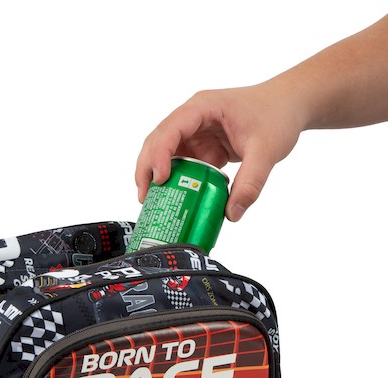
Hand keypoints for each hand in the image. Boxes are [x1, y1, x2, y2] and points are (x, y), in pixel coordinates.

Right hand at [135, 84, 304, 220]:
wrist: (290, 105)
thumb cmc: (277, 114)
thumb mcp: (267, 150)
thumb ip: (250, 183)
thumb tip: (232, 214)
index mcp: (203, 107)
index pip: (171, 128)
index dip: (160, 154)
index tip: (161, 179)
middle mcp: (192, 118)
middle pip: (157, 141)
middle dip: (147, 169)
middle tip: (145, 197)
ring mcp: (194, 132)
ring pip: (163, 153)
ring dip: (155, 176)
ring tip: (151, 201)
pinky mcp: (200, 146)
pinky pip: (180, 164)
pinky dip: (174, 181)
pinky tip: (171, 198)